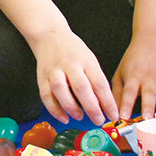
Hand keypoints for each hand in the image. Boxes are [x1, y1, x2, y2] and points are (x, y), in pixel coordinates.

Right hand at [0, 0, 117, 125]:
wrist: (49, 35)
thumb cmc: (73, 50)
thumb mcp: (89, 59)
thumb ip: (96, 80)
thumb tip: (105, 105)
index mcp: (86, 60)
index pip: (99, 83)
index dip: (108, 102)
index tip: (113, 115)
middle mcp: (70, 64)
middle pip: (81, 87)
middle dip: (92, 107)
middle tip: (98, 120)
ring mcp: (54, 70)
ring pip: (61, 90)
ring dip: (71, 107)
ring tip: (80, 117)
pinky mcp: (42, 77)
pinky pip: (46, 96)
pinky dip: (54, 110)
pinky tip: (64, 117)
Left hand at [112, 32, 155, 119]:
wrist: (152, 40)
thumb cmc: (133, 59)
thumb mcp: (120, 72)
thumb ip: (117, 92)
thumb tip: (113, 111)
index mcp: (133, 77)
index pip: (128, 92)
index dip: (126, 104)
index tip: (124, 117)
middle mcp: (149, 79)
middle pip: (149, 94)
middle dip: (148, 107)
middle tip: (147, 119)